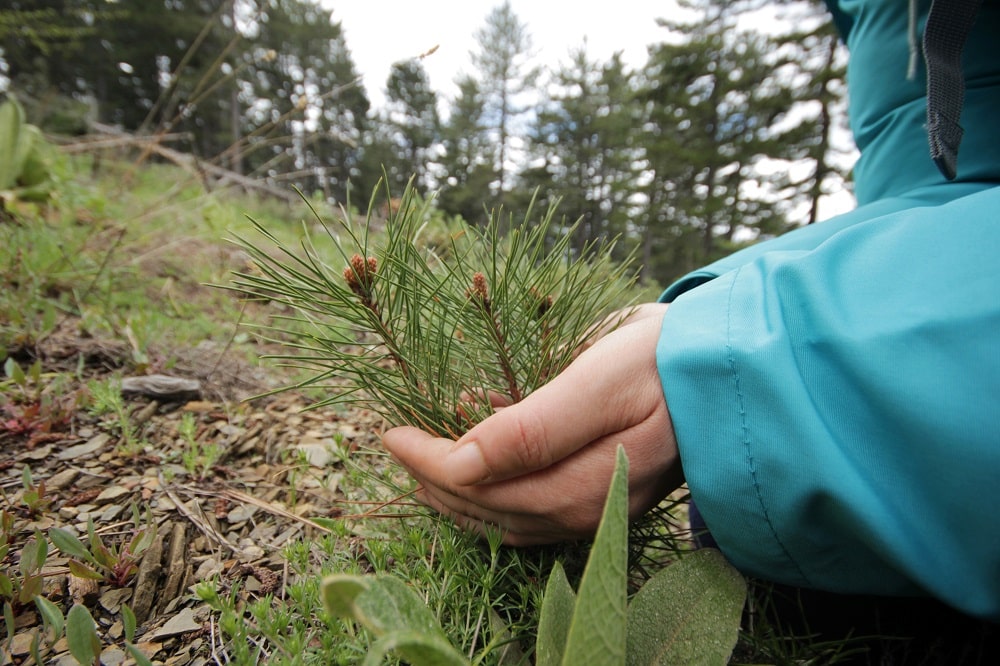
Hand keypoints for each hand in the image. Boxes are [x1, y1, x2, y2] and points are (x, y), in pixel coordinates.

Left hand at [382, 303, 682, 545]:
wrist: (732, 365)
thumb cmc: (665, 361)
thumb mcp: (597, 382)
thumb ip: (531, 428)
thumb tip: (462, 462)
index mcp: (580, 485)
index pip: (479, 486)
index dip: (427, 461)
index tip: (389, 431)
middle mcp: (584, 510)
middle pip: (486, 510)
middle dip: (433, 480)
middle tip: (398, 444)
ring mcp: (596, 508)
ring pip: (505, 516)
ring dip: (459, 490)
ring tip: (425, 456)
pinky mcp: (604, 495)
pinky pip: (534, 507)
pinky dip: (494, 489)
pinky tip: (482, 452)